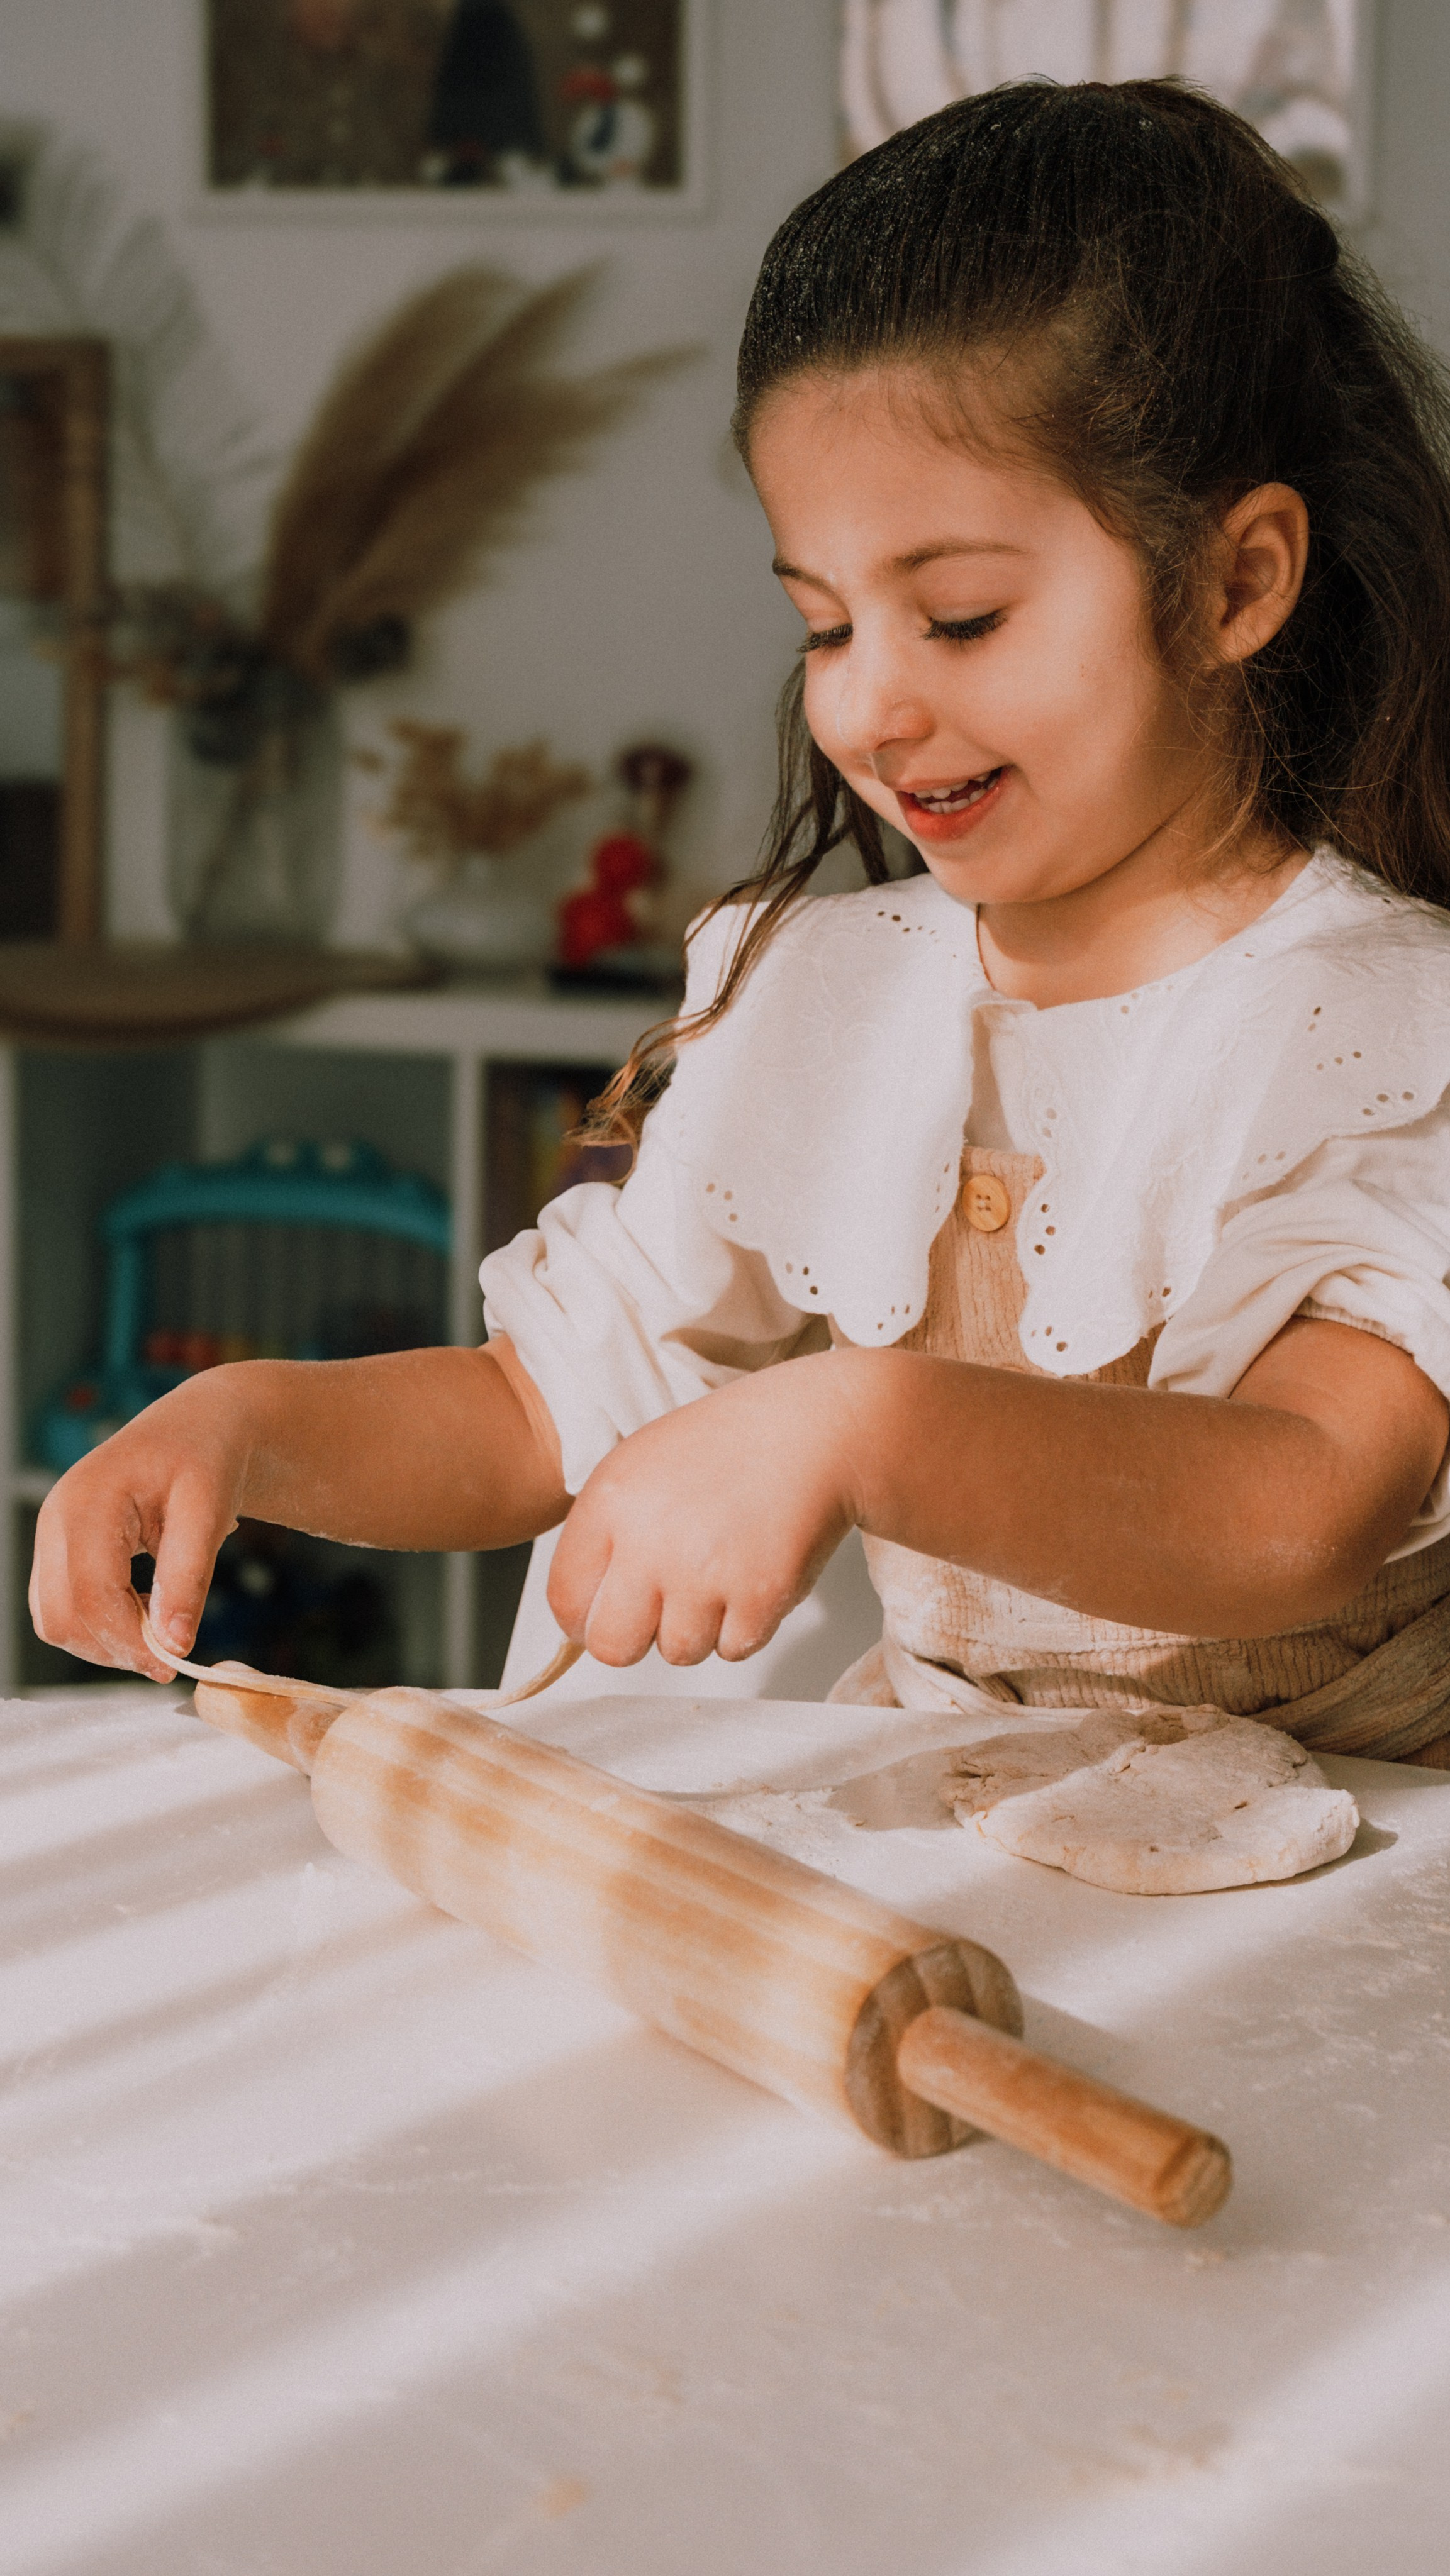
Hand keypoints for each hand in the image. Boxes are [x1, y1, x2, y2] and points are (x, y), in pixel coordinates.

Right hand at [30, 1370, 254, 1679]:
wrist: (198, 1428)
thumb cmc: (206, 1458)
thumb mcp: (209, 1509)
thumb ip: (188, 1576)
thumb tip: (174, 1644)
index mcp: (87, 1501)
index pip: (89, 1594)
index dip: (128, 1640)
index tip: (173, 1663)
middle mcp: (55, 1519)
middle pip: (61, 1615)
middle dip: (115, 1647)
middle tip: (170, 1654)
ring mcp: (51, 1535)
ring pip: (55, 1620)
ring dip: (105, 1641)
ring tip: (161, 1626)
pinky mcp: (59, 1551)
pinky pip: (62, 1607)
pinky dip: (99, 1625)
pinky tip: (143, 1613)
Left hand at [547, 1354, 860, 1665]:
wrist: (812, 1431)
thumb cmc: (728, 1446)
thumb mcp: (638, 1466)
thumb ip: (603, 1533)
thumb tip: (583, 1605)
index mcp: (611, 1502)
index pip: (565, 1599)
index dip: (585, 1616)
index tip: (605, 1611)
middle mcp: (650, 1542)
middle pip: (612, 1647)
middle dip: (634, 1638)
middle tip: (659, 1609)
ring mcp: (704, 1574)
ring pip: (677, 1652)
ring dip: (698, 1627)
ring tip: (718, 1574)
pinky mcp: (758, 1598)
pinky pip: (733, 1649)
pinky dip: (746, 1624)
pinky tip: (752, 1575)